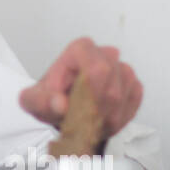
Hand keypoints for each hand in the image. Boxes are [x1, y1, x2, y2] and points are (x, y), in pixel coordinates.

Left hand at [18, 37, 142, 142]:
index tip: (68, 105)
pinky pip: (133, 102)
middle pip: (111, 86)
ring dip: (105, 116)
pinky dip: (118, 117)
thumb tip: (60, 104)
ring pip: (123, 96)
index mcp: (79, 50)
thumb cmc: (49, 100)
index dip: (85, 93)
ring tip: (87, 119)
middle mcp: (104, 54)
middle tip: (79, 118)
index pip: (96, 69)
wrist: (63, 108)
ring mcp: (122, 69)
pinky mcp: (134, 85)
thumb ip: (43, 102)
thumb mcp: (35, 102)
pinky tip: (101, 119)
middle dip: (95, 109)